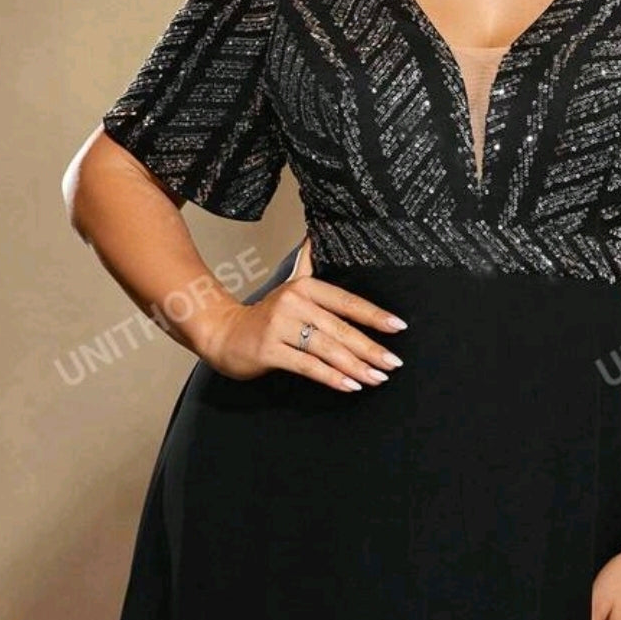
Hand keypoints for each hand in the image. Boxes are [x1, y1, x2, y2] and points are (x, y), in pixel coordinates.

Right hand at [200, 232, 405, 388]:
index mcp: (304, 287)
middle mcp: (293, 303)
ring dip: (356, 366)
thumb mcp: (289, 284)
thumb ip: (307, 263)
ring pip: (327, 349)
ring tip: (377, 378)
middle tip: (393, 363)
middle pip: (341, 329)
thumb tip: (317, 233)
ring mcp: (280, 327)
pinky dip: (331, 377)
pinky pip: (308, 366)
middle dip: (371, 348)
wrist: (223, 333)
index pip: (347, 302)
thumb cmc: (265, 315)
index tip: (398, 327)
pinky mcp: (269, 351)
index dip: (375, 315)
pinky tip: (350, 386)